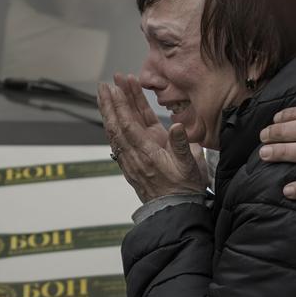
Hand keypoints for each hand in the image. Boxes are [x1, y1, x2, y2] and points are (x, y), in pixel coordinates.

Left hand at [97, 82, 206, 202]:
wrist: (175, 212)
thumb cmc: (184, 189)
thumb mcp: (190, 166)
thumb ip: (182, 145)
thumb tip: (177, 126)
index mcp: (148, 154)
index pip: (129, 125)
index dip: (122, 105)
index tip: (116, 88)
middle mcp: (135, 155)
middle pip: (118, 125)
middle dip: (111, 103)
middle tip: (105, 84)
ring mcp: (133, 157)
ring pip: (118, 130)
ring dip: (112, 110)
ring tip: (108, 91)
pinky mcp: (135, 159)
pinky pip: (123, 137)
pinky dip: (119, 121)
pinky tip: (116, 112)